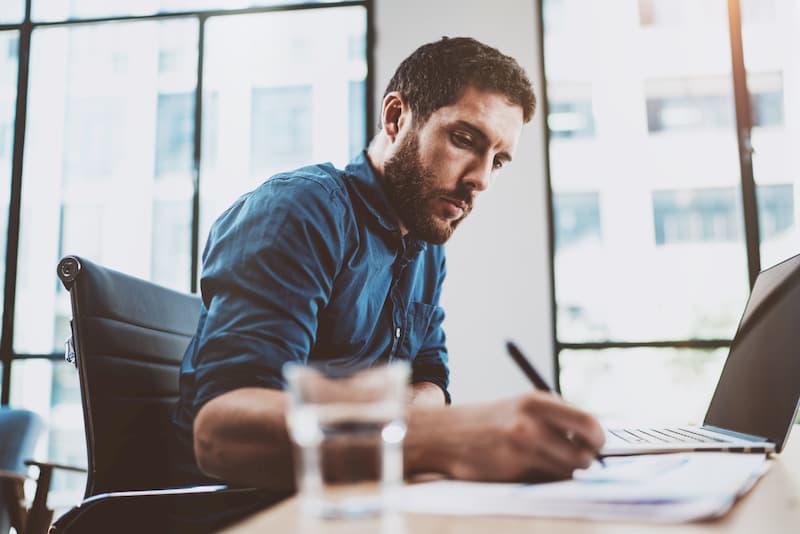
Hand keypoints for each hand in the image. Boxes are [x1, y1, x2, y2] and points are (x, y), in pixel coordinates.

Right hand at [405, 391, 604, 481]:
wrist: (445, 434)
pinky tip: (525, 470)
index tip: (595, 446)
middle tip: (578, 461)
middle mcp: (532, 421)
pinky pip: (546, 482)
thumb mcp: (522, 407)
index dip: (598, 439)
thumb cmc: (490, 423)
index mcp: (537, 401)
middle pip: (585, 453)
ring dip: (563, 473)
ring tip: (544, 464)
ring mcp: (521, 446)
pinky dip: (543, 480)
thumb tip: (596, 440)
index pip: (589, 423)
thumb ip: (555, 418)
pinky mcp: (512, 469)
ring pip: (568, 472)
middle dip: (586, 462)